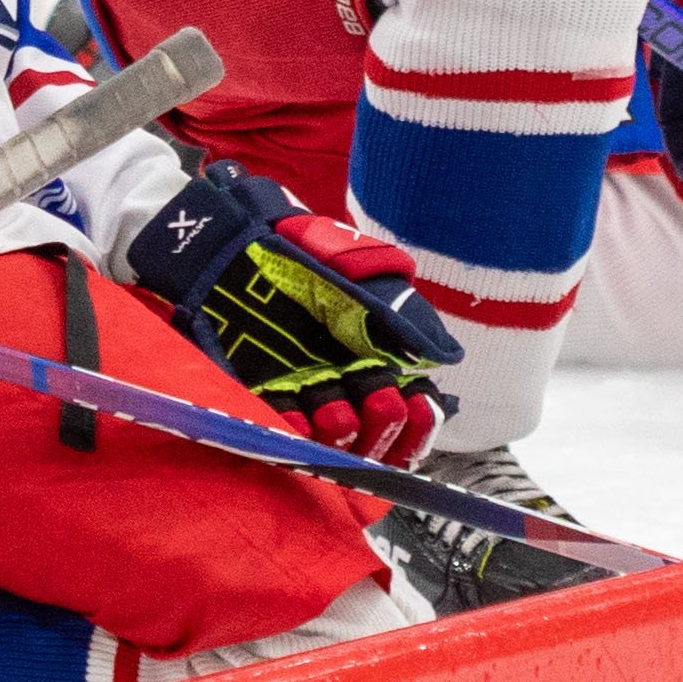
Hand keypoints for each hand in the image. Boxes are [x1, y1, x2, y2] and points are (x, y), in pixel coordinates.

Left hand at [115, 159, 459, 463]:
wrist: (237, 241)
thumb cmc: (305, 254)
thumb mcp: (366, 278)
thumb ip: (406, 317)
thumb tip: (444, 357)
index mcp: (374, 359)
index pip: (409, 412)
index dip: (418, 421)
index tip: (417, 404)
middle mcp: (341, 384)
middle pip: (374, 437)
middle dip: (382, 428)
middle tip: (379, 400)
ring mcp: (300, 392)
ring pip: (330, 440)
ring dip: (340, 435)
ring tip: (335, 412)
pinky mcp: (257, 394)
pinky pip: (278, 428)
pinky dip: (290, 433)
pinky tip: (297, 424)